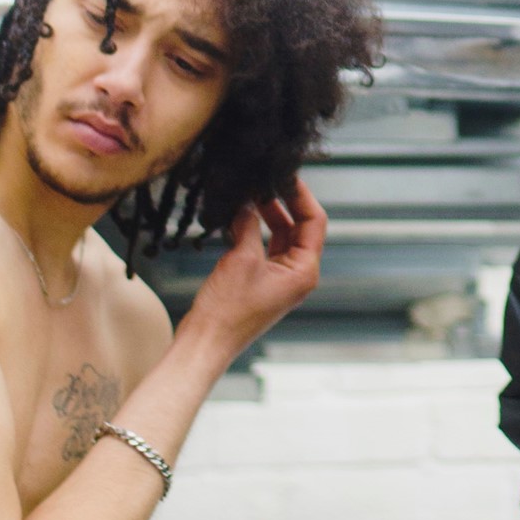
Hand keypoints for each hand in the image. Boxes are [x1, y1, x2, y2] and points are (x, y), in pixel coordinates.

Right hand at [181, 178, 326, 365]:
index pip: (314, 222)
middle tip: (263, 181)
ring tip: (249, 195)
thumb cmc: (227, 310)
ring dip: (265, 217)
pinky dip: (253, 232)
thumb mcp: (242, 258)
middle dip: (281, 203)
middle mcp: (297, 275)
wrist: (204, 344)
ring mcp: (279, 280)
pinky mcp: (260, 283)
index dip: (301, 195)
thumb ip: (250, 224)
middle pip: (298, 228)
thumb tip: (249, 202)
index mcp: (304, 271)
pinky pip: (264, 249)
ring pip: (280, 238)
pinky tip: (237, 217)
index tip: (285, 175)